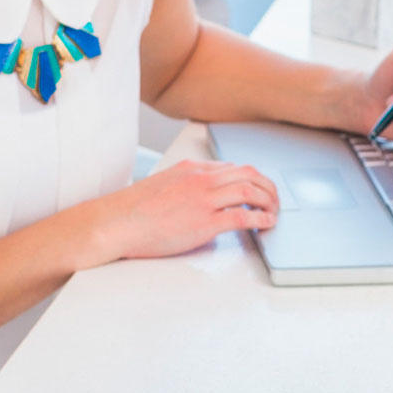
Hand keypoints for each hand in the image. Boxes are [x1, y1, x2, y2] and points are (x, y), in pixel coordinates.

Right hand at [98, 159, 277, 261]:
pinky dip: (261, 219)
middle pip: (248, 174)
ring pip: (250, 191)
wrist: (118, 222)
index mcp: (190, 169)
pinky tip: (266, 224)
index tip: (259, 190)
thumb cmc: (135, 209)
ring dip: (270, 202)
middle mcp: (200, 179)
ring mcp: (203, 200)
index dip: (252, 179)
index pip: (232, 167)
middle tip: (274, 200)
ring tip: (274, 213)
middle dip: (268, 186)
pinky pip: (243, 217)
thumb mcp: (163, 184)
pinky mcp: (205, 223)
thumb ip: (187, 185)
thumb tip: (204, 196)